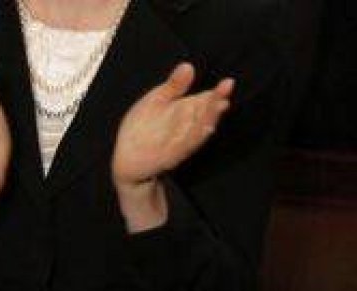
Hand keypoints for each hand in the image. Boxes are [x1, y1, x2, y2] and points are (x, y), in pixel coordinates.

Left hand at [112, 63, 232, 231]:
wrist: (128, 159)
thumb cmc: (142, 128)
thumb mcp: (155, 102)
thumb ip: (173, 86)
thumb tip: (188, 65)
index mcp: (186, 111)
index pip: (206, 100)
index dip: (217, 93)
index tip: (228, 82)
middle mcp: (188, 127)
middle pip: (206, 115)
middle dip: (215, 104)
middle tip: (226, 92)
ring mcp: (181, 143)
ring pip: (199, 130)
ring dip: (208, 120)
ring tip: (218, 107)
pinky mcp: (170, 157)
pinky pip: (184, 147)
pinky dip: (192, 138)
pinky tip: (202, 129)